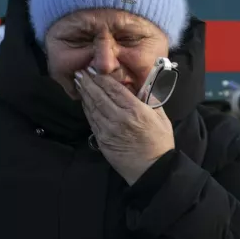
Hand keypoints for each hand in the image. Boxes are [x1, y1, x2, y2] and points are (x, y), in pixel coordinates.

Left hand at [76, 70, 174, 184]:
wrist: (152, 170)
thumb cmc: (159, 143)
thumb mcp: (160, 116)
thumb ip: (149, 99)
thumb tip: (138, 85)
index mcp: (135, 110)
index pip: (113, 89)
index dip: (101, 77)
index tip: (93, 68)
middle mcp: (119, 118)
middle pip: (99, 96)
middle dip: (88, 82)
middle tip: (80, 72)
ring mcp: (108, 130)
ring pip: (92, 108)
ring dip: (85, 94)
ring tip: (79, 83)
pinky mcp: (102, 140)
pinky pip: (92, 121)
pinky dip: (87, 109)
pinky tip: (85, 101)